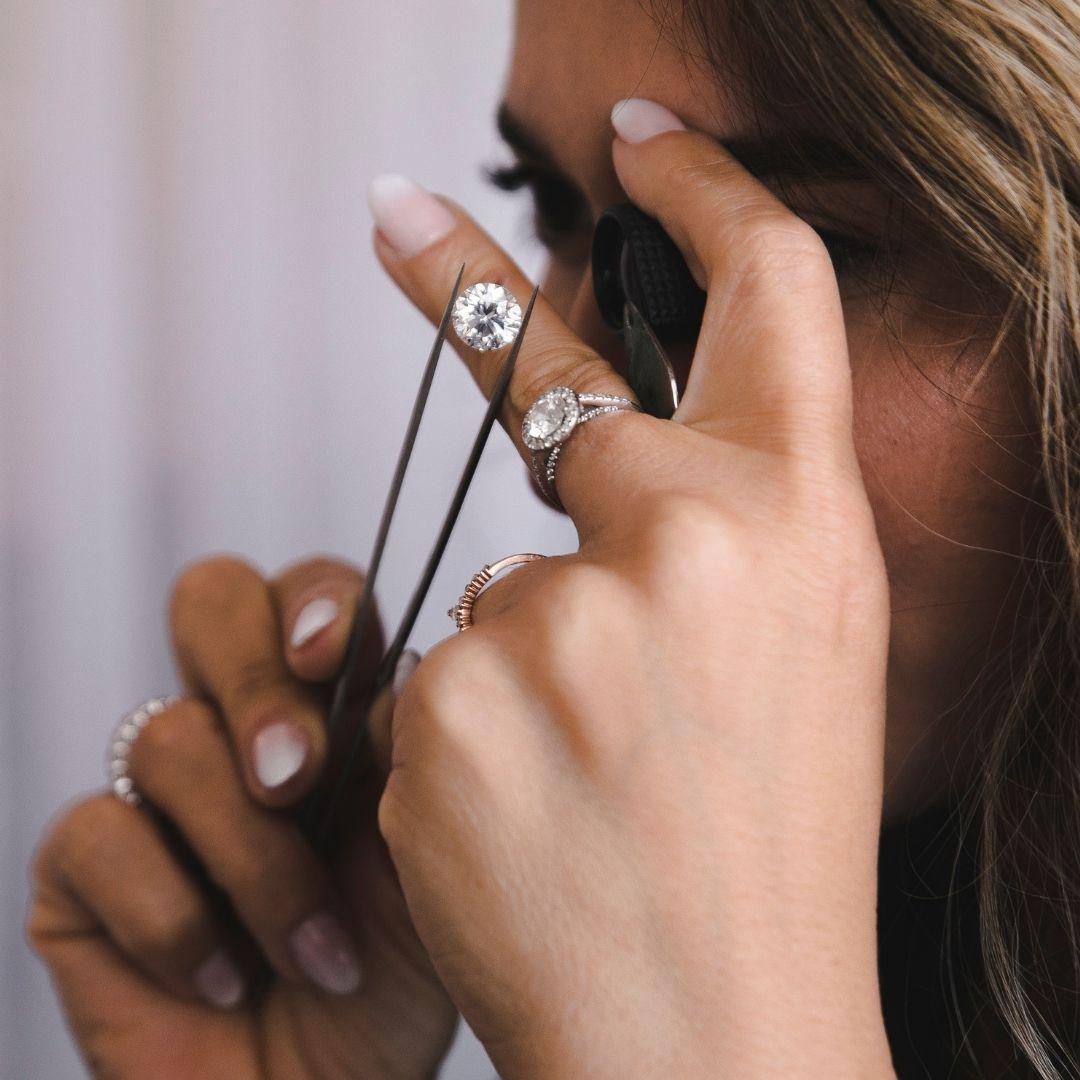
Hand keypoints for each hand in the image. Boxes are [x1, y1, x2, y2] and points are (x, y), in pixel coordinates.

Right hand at [29, 557, 455, 1079]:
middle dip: (254, 681)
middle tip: (296, 775)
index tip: (334, 655)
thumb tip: (396, 667)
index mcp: (330, 705)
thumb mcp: (429, 856)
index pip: (308, 596)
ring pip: (171, 738)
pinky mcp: (86, 869)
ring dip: (255, 858)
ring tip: (317, 952)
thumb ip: (410, 752)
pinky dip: (178, 920)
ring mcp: (156, 791)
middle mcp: (237, 727)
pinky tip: (229, 980)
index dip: (314, 602)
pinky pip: (102, 836)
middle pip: (211, 602)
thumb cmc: (391, 977)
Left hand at [368, 105, 896, 1076]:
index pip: (765, 287)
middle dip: (472, 312)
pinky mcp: (453, 703)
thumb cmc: (764, 844)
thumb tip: (593, 460)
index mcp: (801, 521)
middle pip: (558, 400)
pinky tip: (524, 812)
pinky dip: (463, 731)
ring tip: (580, 774)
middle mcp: (693, 540)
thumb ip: (724, 531)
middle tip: (393, 222)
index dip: (701, 187)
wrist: (715, 1033)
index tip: (630, 137)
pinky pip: (431, 674)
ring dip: (520, 655)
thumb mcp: (799, 654)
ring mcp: (564, 620)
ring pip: (494, 582)